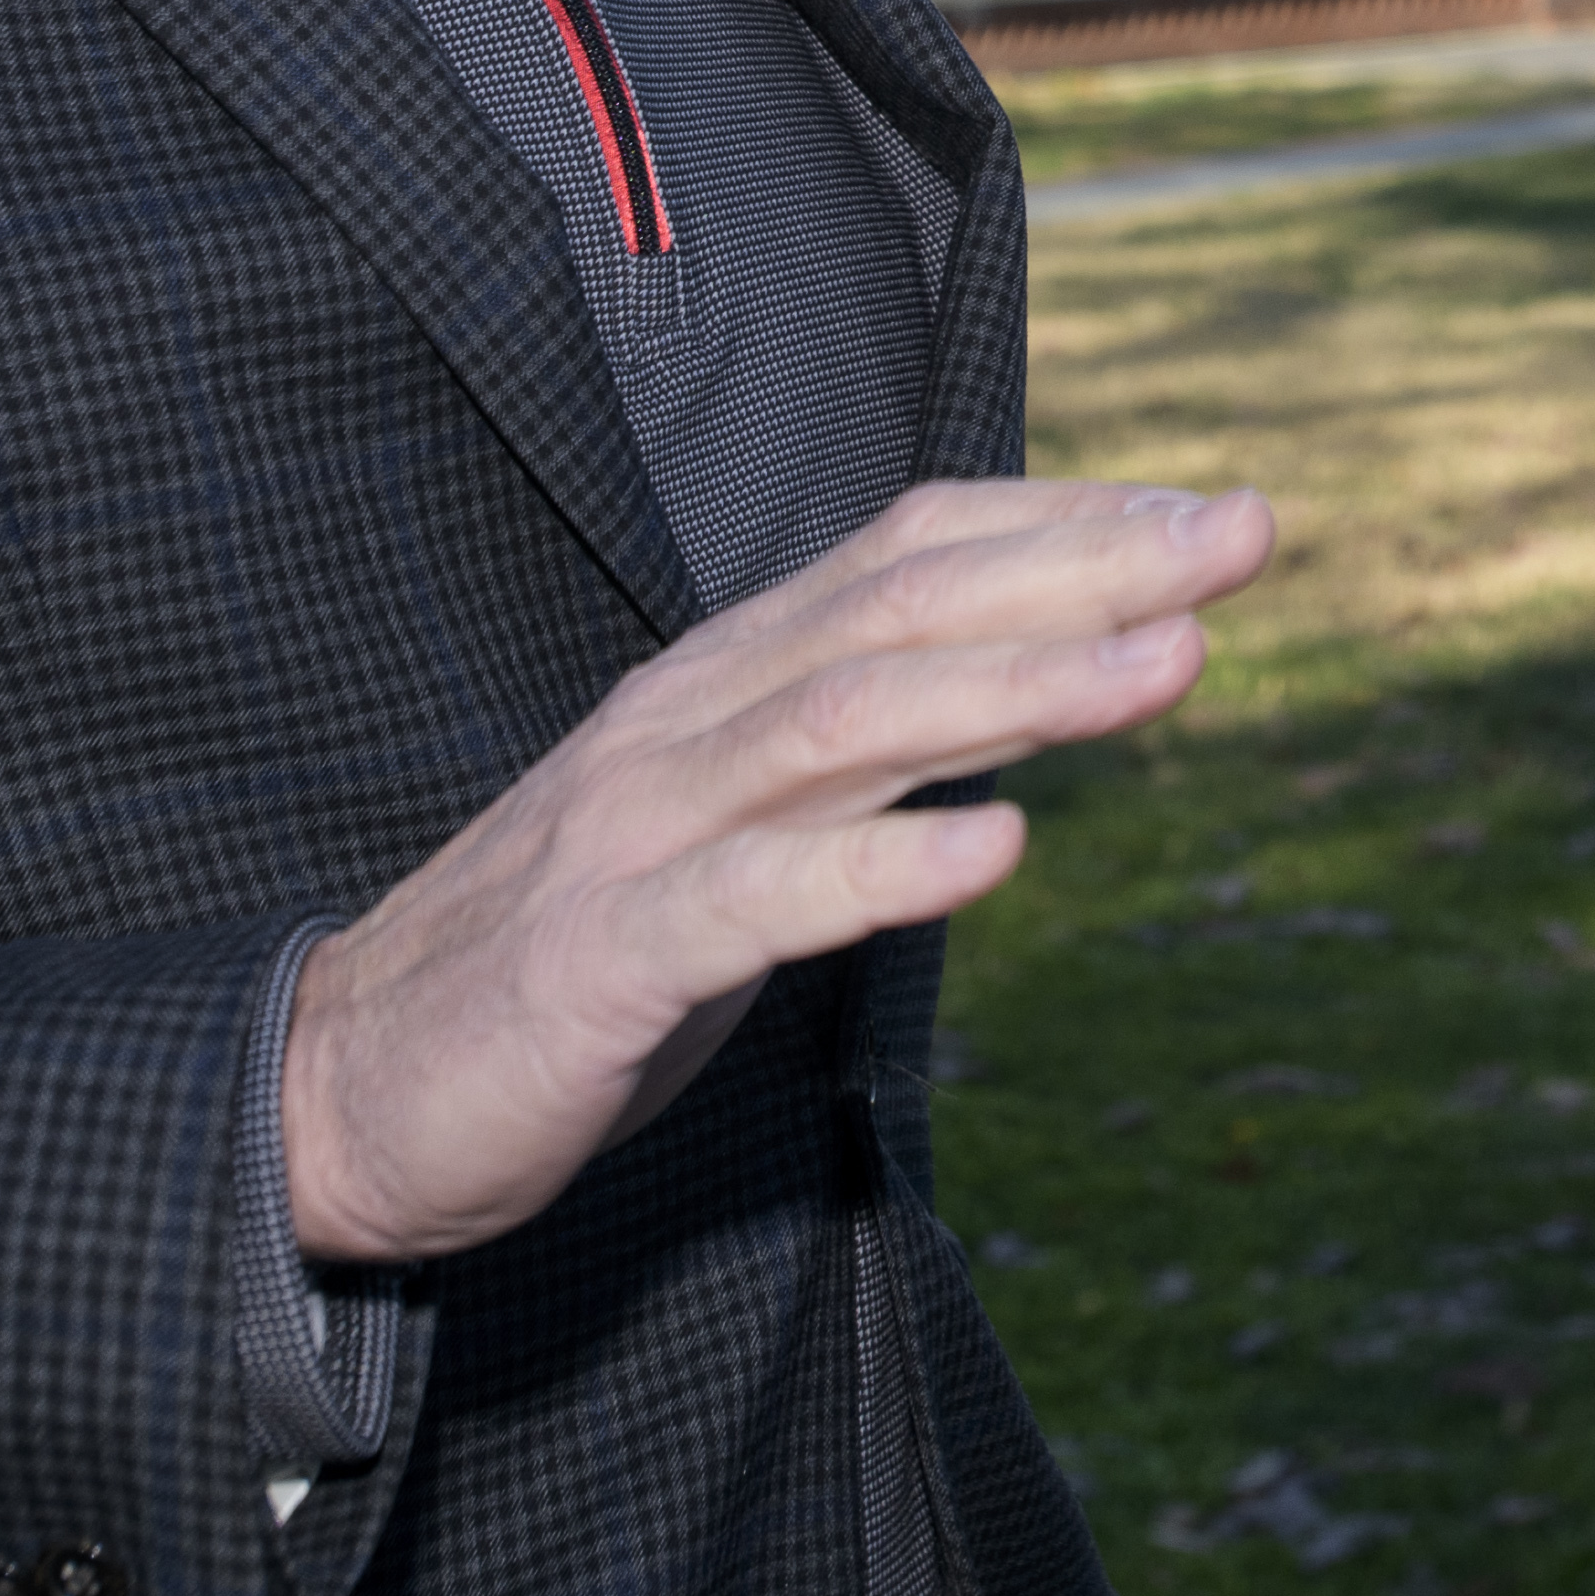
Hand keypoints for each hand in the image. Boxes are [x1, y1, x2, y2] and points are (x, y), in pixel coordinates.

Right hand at [277, 476, 1276, 1262]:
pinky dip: (885, 866)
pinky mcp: (607, 956)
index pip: (907, 552)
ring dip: (1023, 683)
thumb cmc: (572, 956)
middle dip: (1089, 562)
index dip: (1062, 518)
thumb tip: (1036, 688)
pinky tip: (1000, 847)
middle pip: (906, 606)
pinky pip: (760, 897)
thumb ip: (860, 758)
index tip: (1208, 509)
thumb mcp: (739, 827)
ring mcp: (642, 829)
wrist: (347, 1087)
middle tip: (1247, 533)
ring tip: (1171, 663)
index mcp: (721, 681)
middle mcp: (687, 720)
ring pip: (849, 721)